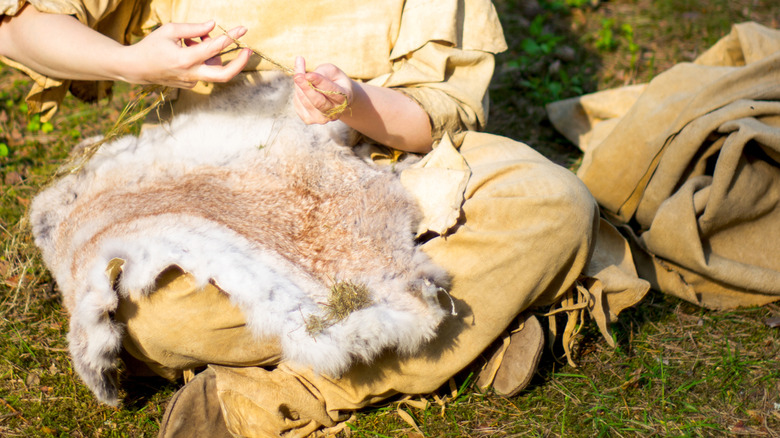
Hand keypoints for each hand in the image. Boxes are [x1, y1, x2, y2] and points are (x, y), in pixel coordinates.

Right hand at [120, 21, 250, 87]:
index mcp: (185, 59)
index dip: (231, 37)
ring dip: (212, 54)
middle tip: (248, 50)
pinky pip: (204, 70)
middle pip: (224, 75)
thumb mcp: (169, 30)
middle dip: (240, 63)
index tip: (242, 29)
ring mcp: (191, 82)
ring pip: (213, 69)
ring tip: (193, 40)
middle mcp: (191, 74)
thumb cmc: (151, 46)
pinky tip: (188, 49)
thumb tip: (213, 25)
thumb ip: (193, 28)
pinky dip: (203, 58)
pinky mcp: (190, 84)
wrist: (136, 69)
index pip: (215, 48)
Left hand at [292, 56, 353, 123]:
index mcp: (345, 98)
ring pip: (306, 102)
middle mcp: (335, 112)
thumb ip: (321, 72)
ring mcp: (322, 118)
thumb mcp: (332, 72)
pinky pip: (298, 105)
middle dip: (306, 88)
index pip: (331, 90)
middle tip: (297, 76)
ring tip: (299, 76)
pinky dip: (297, 94)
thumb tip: (303, 75)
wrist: (336, 98)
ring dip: (299, 88)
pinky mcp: (309, 120)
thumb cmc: (334, 82)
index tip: (308, 74)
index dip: (319, 82)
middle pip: (318, 101)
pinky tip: (301, 88)